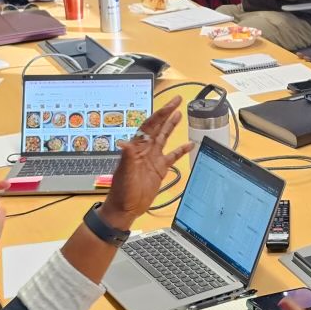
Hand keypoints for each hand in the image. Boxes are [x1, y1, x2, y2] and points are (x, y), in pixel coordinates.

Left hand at [101, 99, 191, 226]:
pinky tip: (189, 145)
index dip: (160, 114)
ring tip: (180, 114)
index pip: (150, 126)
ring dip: (172, 126)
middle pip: (158, 127)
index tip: (170, 105)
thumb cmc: (121, 192)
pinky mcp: (160, 169)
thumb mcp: (124, 174)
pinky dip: (181, 150)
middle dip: (167, 113)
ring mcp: (153, 159)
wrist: (125, 208)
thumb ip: (127, 158)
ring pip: (164, 138)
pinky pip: (172, 156)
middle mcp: (145, 150)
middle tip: (177, 101)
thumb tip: (125, 143)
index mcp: (137, 148)